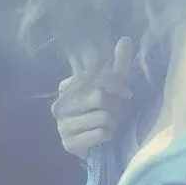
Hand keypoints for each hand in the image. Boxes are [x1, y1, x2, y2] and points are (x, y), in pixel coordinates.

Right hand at [52, 37, 135, 159]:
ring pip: (103, 116)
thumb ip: (119, 64)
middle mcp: (59, 105)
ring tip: (110, 124)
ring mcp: (61, 125)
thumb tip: (125, 40)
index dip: (118, 85)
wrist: (96, 145)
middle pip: (100, 96)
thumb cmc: (105, 112)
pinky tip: (103, 136)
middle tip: (118, 112)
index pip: (96, 78)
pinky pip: (100, 133)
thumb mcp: (114, 86)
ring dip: (114, 122)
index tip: (126, 93)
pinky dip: (108, 135)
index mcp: (66, 87)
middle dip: (116, 106)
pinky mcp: (68, 143)